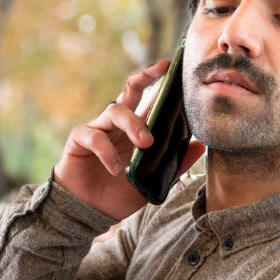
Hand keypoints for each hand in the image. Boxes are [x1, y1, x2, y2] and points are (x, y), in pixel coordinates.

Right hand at [53, 60, 206, 220]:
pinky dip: (108, 153)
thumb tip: (201, 145)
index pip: (148, 99)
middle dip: (144, 78)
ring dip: (133, 125)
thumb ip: (174, 165)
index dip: (157, 81)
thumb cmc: (119, 194)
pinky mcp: (79, 140)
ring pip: (115, 111)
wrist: (90, 212)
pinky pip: (95, 137)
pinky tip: (117, 169)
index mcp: (135, 130)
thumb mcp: (152, 182)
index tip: (171, 67)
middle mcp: (117, 124)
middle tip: (162, 80)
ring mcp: (97, 129)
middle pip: (129, 91)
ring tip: (146, 144)